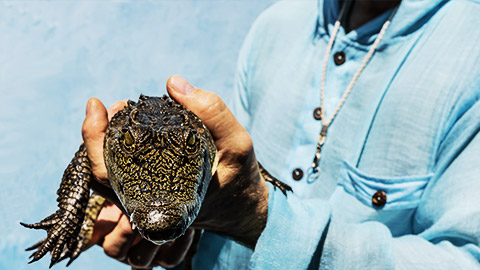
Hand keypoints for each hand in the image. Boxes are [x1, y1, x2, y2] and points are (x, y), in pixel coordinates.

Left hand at [81, 75, 268, 266]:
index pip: (108, 175)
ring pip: (108, 176)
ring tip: (123, 112)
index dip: (93, 137)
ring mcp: (146, 203)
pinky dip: (117, 149)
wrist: (245, 208)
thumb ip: (212, 112)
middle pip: (99, 174)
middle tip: (117, 105)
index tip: (96, 104)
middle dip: (97, 134)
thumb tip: (173, 83)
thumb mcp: (237, 142)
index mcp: (159, 201)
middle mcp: (146, 207)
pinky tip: (129, 128)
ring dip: (106, 142)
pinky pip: (121, 174)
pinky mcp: (151, 195)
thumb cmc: (241, 177)